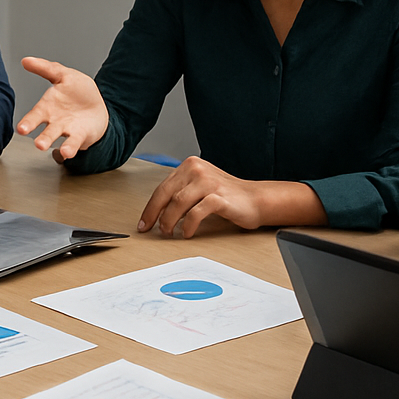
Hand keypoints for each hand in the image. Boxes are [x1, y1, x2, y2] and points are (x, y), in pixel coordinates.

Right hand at [15, 56, 108, 160]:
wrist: (97, 105)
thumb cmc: (77, 92)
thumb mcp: (64, 75)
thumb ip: (46, 68)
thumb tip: (26, 60)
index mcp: (47, 107)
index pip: (35, 116)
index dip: (28, 123)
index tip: (21, 129)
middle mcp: (54, 122)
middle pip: (46, 131)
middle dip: (42, 137)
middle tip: (38, 144)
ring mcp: (67, 130)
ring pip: (59, 138)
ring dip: (53, 143)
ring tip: (46, 147)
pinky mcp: (80, 135)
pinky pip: (74, 142)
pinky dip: (70, 148)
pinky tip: (67, 152)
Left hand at [137, 157, 271, 238]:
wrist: (255, 199)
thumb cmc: (226, 196)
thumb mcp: (198, 188)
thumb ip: (180, 194)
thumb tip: (156, 214)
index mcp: (189, 165)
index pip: (162, 187)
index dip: (150, 207)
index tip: (144, 223)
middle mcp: (197, 170)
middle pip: (166, 194)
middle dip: (154, 215)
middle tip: (149, 230)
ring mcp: (209, 182)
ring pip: (178, 203)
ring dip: (169, 221)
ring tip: (169, 232)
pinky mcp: (219, 197)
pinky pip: (196, 212)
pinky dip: (189, 225)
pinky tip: (187, 233)